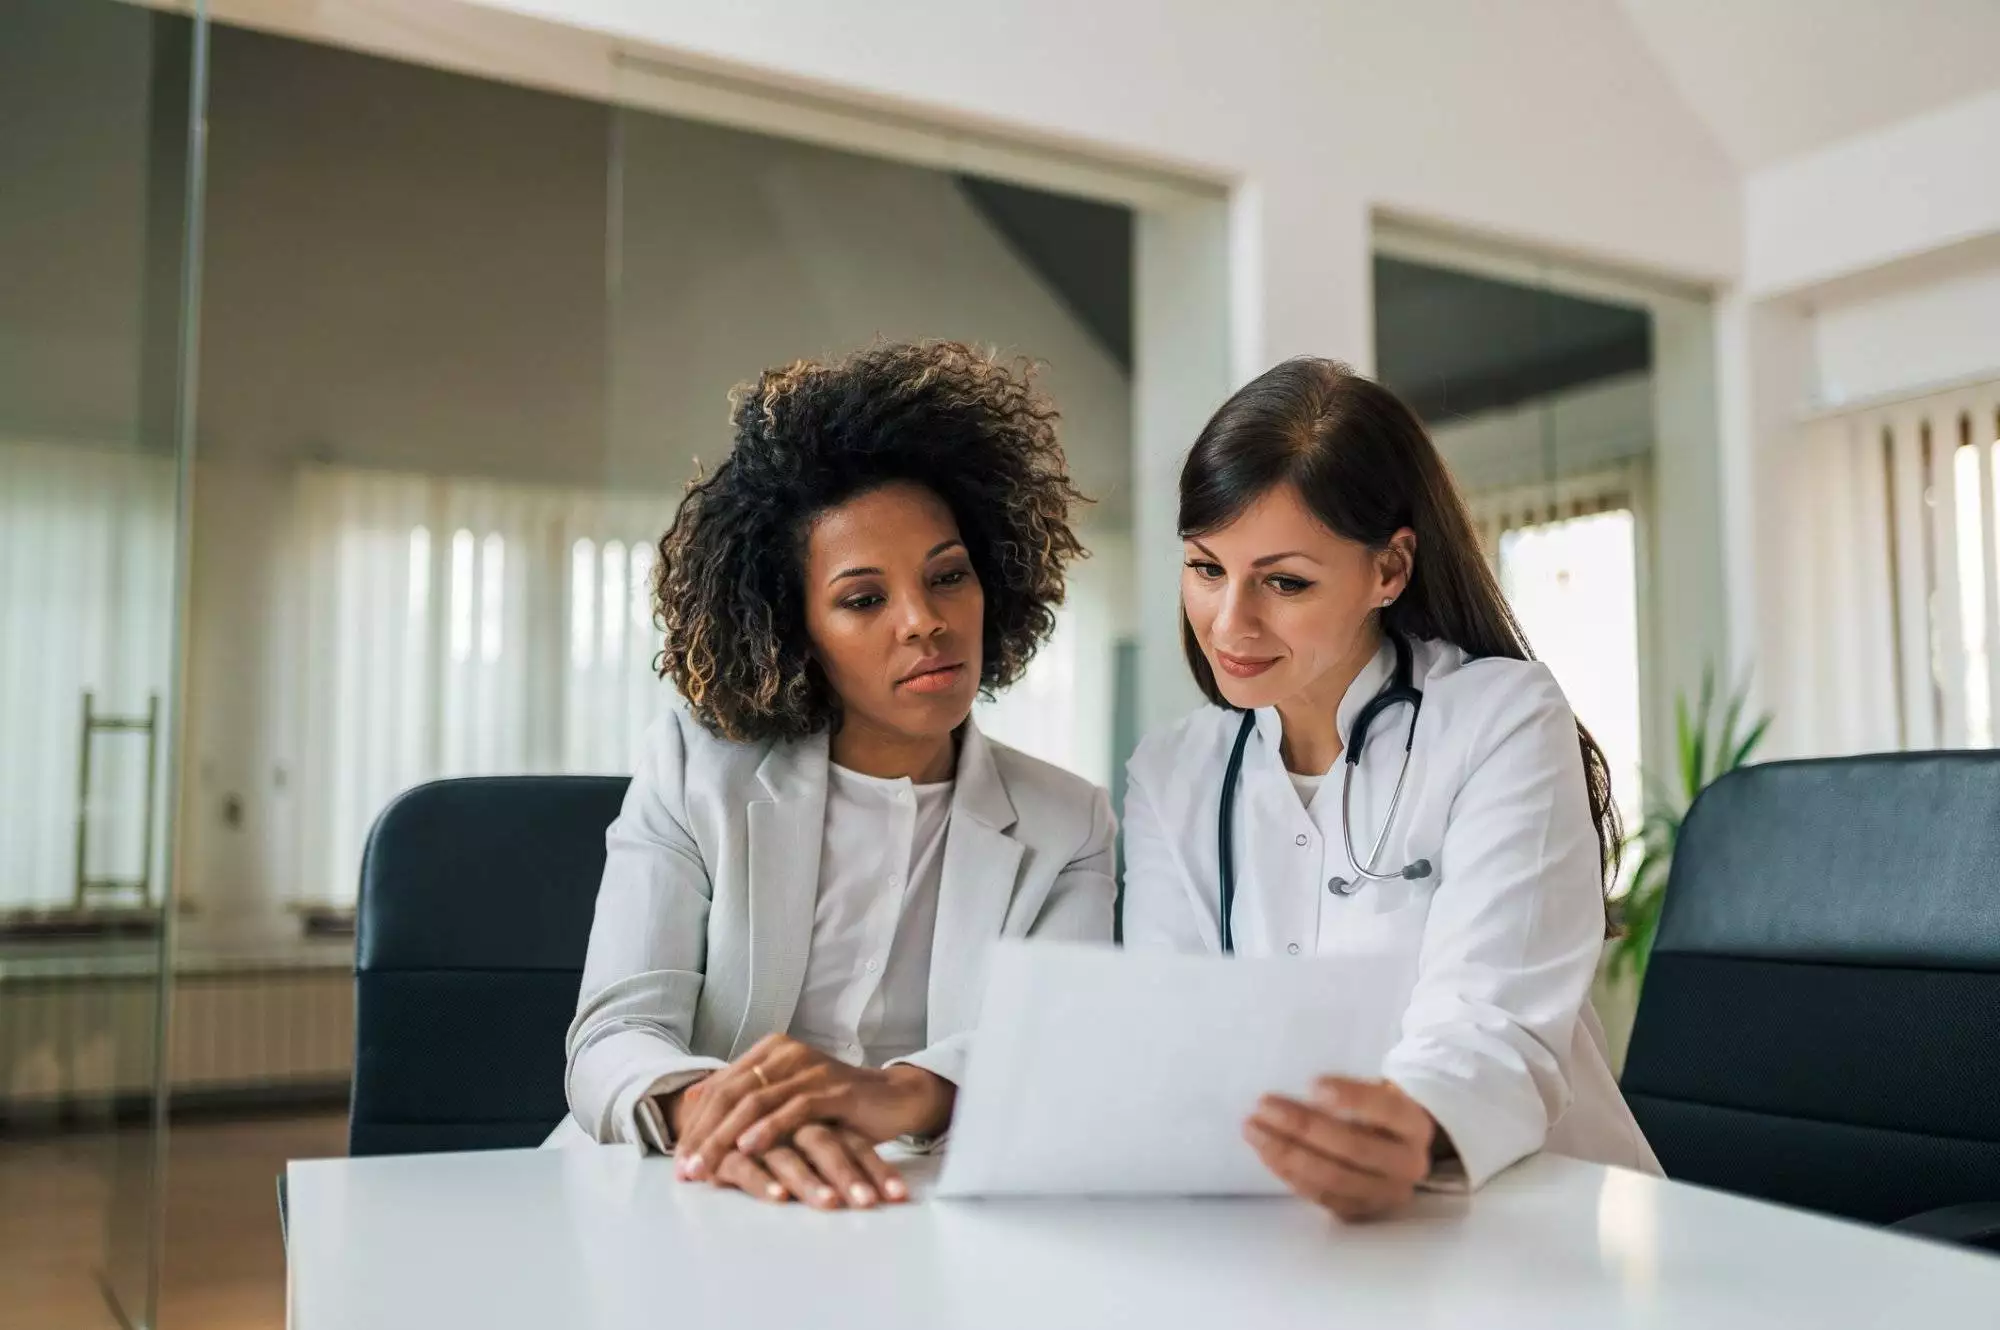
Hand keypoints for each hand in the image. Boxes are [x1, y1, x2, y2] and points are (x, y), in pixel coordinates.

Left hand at [674, 1035, 953, 1206]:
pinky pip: (793, 1109)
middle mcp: (785, 1053)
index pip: (718, 1087)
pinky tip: (747, 1148)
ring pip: (755, 1102)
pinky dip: (767, 1129)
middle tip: (685, 1170)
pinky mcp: (833, 1088)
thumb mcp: (785, 1100)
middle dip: (703, 1135)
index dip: (695, 1125)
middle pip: (730, 1094)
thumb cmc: (834, 1106)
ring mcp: (809, 1068)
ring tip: (706, 1167)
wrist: (892, 1098)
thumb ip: (746, 1099)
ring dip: (725, 1138)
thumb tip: (691, 1105)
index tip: (678, 1160)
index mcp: (769, 1051)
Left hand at [1244, 1077, 1437, 1220]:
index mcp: (1414, 1125)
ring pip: (1335, 1178)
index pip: (1388, 1111)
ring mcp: (1385, 1194)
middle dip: (1304, 1127)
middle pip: (1355, 1148)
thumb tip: (1294, 1097)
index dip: (1352, 1098)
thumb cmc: (1373, 1112)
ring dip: (1288, 1153)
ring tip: (1254, 1130)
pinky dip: (1291, 1175)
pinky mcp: (1361, 1212)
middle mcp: (1408, 1165)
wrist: (1392, 1149)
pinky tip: (1267, 1154)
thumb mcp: (1373, 1093)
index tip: (1313, 1084)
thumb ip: (1345, 1094)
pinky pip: (1323, 1197)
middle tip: (1264, 1106)